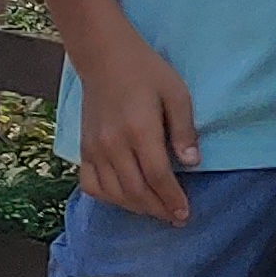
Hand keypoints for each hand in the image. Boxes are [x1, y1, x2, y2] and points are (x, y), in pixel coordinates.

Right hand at [71, 27, 197, 221]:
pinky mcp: (83, 148)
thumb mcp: (176, 93)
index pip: (157, 176)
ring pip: (113, 193)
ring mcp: (93, 148)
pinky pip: (91, 184)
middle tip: (175, 219)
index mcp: (139, 129)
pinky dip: (108, 198)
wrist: (104, 57)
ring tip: (156, 211)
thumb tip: (193, 163)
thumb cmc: (146, 72)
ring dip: (136, 208)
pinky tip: (125, 200)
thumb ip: (184, 130)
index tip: (185, 213)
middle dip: (158, 209)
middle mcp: (112, 144)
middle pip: (135, 190)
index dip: (171, 199)